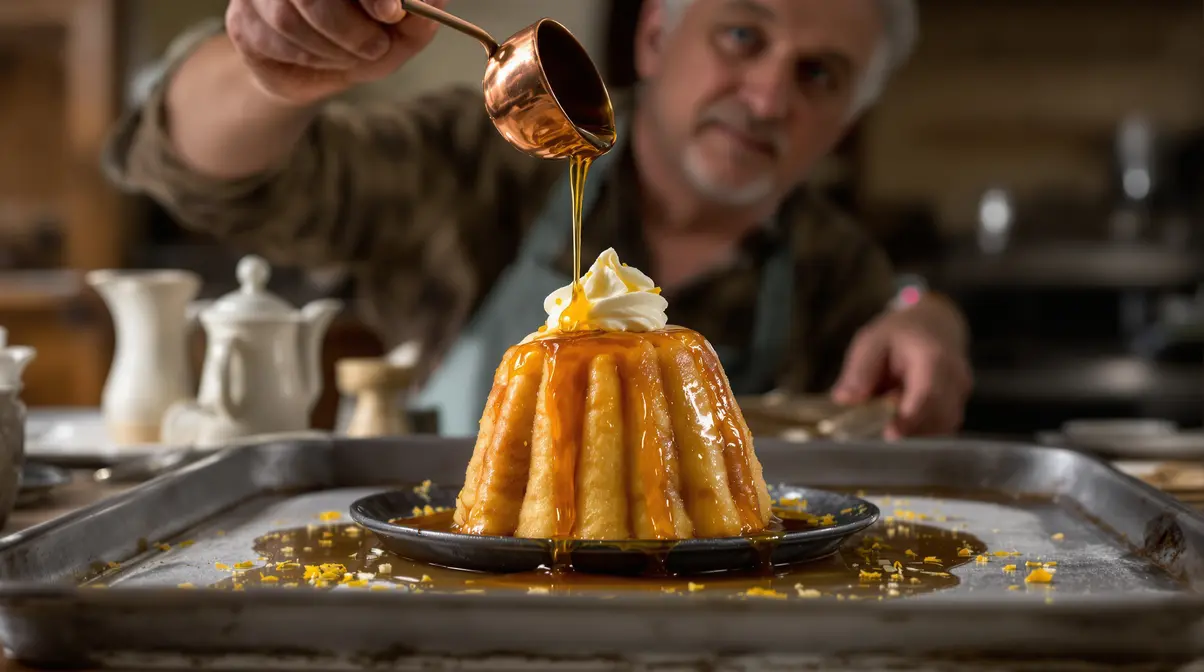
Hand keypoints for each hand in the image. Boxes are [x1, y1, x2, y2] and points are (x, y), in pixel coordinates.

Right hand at [225, 0, 446, 104]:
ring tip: (350, 55)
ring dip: (331, 49)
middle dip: (349, 26)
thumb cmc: (367, 40)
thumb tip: (422, 4)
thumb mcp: (403, 33)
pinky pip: (271, 40)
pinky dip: (307, 58)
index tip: (391, 12)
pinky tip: (321, 57)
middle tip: (376, 47)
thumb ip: (419, 17)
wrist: (324, 74)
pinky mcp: (242, 19)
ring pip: (288, 17)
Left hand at [831, 297, 972, 438]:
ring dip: (911, 433)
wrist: (936, 325)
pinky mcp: (957, 410)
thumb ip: (860, 369)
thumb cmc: (901, 333)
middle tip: (876, 431)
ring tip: (886, 420)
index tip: (890, 435)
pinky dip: (918, 433)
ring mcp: (960, 397)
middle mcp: (955, 380)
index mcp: (934, 358)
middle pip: (936, 418)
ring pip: (938, 429)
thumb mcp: (872, 340)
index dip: (910, 418)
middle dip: (906, 430)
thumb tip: (844, 399)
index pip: (927, 393)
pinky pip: (938, 431)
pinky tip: (899, 422)